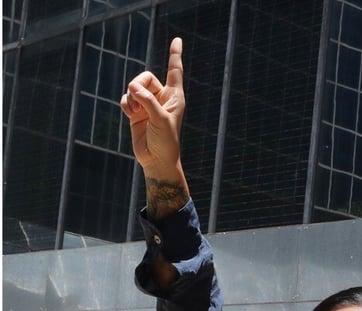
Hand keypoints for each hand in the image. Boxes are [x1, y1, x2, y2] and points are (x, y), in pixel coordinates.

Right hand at [120, 37, 188, 218]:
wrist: (156, 159)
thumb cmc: (166, 141)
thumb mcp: (160, 120)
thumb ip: (148, 101)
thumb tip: (133, 88)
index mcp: (175, 96)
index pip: (174, 70)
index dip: (174, 55)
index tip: (177, 40)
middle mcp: (161, 97)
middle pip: (144, 77)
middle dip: (137, 86)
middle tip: (137, 100)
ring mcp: (148, 104)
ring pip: (133, 87)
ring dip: (130, 98)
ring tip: (135, 113)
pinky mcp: (136, 111)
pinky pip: (125, 98)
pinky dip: (125, 104)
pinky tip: (130, 115)